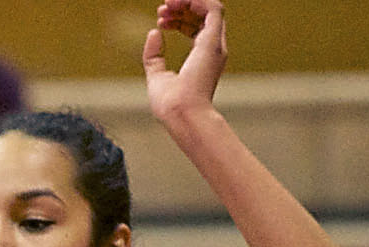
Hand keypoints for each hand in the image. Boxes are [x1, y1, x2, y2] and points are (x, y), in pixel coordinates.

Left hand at [144, 0, 227, 124]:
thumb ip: (154, 56)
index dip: (178, 20)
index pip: (196, 29)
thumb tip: (154, 32)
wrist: (181, 114)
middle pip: (203, 17)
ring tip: (167, 4)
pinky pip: (213, 8)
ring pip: (210, 8)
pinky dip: (197, 0)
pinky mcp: (212, 40)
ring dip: (188, 1)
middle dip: (182, 7)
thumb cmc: (171, 105)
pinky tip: (179, 2)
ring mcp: (214, 44)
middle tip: (161, 10)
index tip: (160, 21)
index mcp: (202, 58)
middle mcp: (212, 49)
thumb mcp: (156, 76)